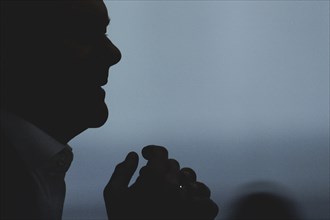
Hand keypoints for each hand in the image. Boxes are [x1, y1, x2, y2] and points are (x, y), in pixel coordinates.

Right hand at [104, 145, 218, 218]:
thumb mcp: (114, 195)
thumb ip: (123, 171)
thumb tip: (134, 155)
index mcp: (155, 176)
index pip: (160, 153)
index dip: (152, 151)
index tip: (146, 155)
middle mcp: (175, 185)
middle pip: (174, 166)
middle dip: (161, 170)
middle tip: (150, 182)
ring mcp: (190, 201)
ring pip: (192, 180)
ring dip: (181, 183)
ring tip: (170, 193)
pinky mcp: (200, 217)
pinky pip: (208, 202)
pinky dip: (199, 202)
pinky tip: (187, 205)